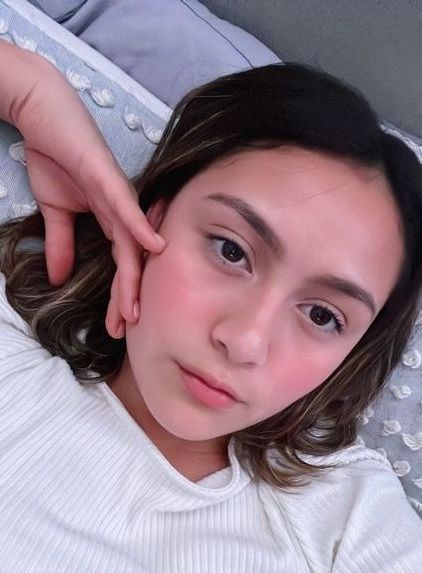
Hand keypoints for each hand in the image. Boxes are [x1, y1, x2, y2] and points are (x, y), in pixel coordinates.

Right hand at [9, 47, 165, 337]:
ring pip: (132, 243)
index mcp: (112, 220)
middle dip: (129, 298)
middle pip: (132, 262)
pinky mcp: (108, 177)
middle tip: (126, 330)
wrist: (43, 115)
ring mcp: (118, 194)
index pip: (121, 266)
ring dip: (135, 277)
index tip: (117, 326)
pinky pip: (128, 206)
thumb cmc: (55, 157)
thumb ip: (60, 244)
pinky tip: (157, 248)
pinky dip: (142, 227)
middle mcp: (122, 211)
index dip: (121, 296)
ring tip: (136, 309)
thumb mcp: (54, 212)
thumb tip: (57, 278)